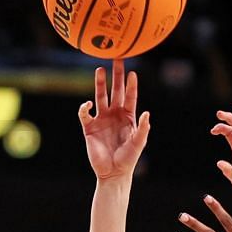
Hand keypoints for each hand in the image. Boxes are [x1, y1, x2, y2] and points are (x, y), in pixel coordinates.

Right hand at [79, 61, 150, 183]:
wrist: (112, 173)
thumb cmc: (128, 159)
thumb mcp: (138, 143)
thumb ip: (142, 129)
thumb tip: (146, 113)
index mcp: (128, 117)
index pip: (130, 97)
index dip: (131, 85)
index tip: (132, 73)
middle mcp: (115, 115)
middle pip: (116, 91)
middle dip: (116, 76)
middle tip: (117, 59)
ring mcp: (101, 119)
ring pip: (100, 97)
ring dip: (100, 83)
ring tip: (100, 69)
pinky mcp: (89, 127)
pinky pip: (85, 113)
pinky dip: (84, 107)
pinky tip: (87, 104)